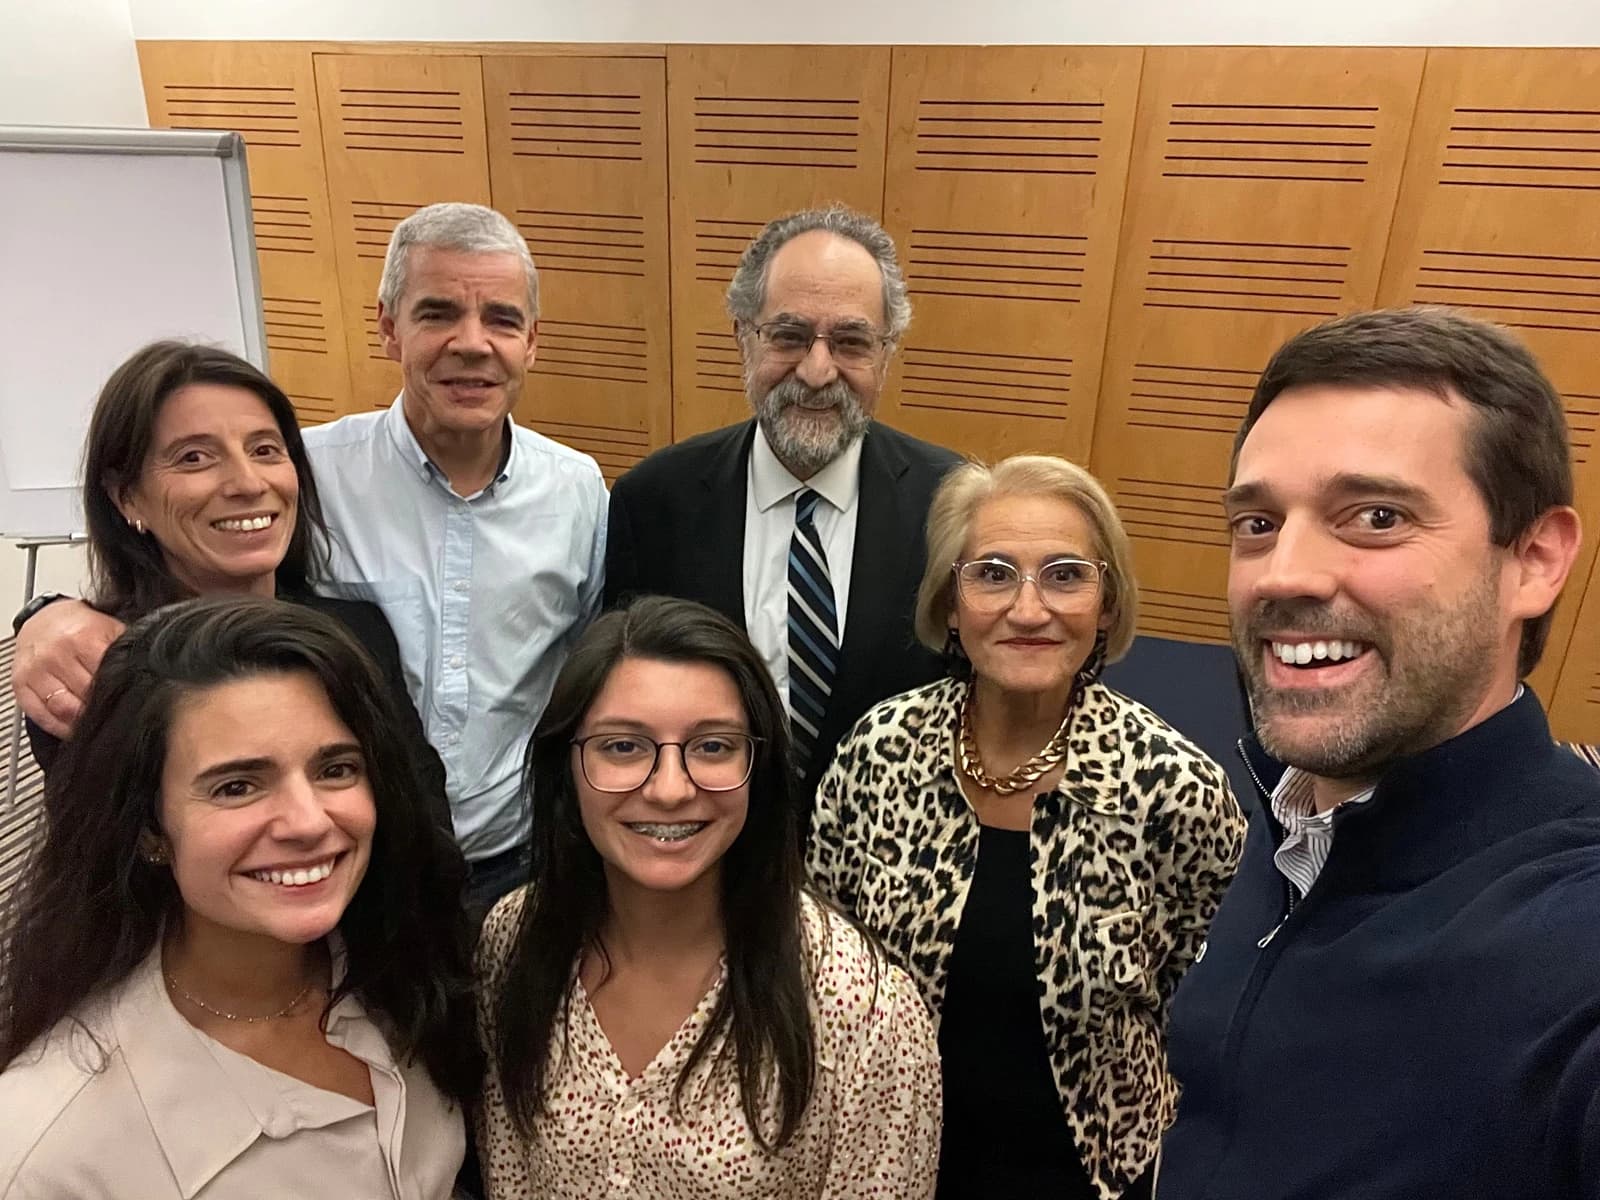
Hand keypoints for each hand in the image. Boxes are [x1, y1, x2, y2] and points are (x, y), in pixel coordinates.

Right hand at [10, 600, 124, 738]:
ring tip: (97, 724)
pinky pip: (42, 716)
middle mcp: (56, 655)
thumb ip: (126, 650)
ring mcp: (36, 672)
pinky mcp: (21, 686)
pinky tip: (75, 728)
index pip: (107, 677)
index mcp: (83, 638)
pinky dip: (60, 728)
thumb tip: (148, 672)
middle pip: (87, 695)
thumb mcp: (109, 629)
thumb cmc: (81, 628)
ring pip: (64, 709)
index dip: (120, 692)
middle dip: (104, 708)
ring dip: (83, 722)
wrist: (44, 618)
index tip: (132, 702)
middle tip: (117, 714)